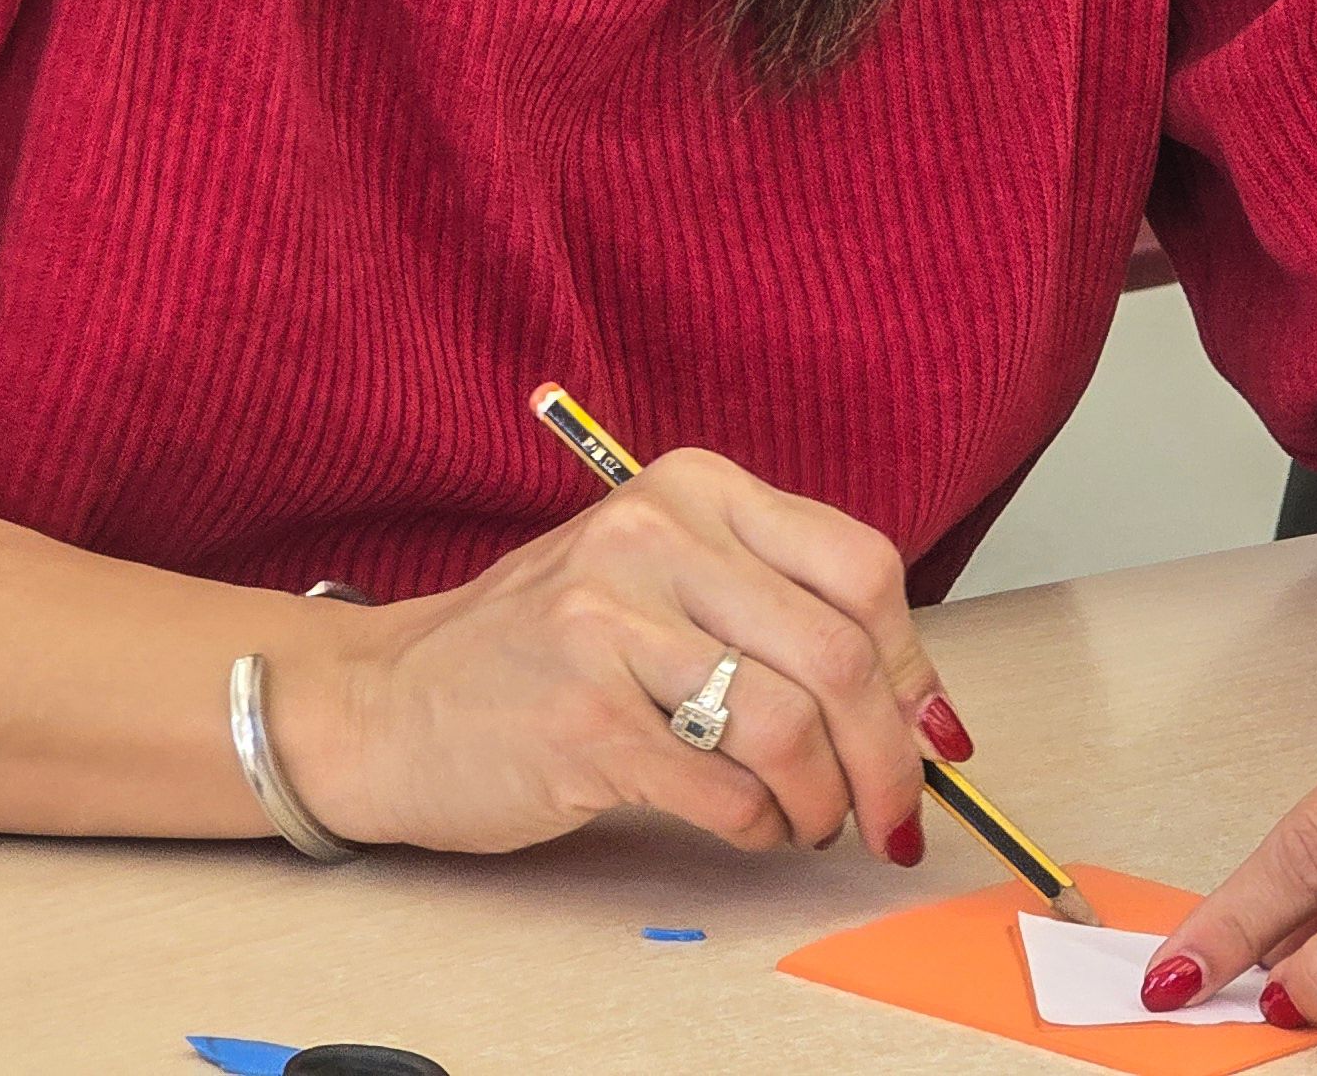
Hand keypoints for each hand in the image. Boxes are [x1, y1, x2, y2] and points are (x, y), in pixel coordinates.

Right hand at [273, 447, 965, 865]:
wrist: (388, 702)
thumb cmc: (543, 647)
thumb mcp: (662, 579)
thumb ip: (775, 610)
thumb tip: (916, 706)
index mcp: (693, 488)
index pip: (860, 567)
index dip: (913, 665)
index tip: (928, 731)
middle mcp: (654, 537)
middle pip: (840, 653)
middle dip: (890, 757)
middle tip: (894, 812)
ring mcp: (612, 625)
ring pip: (792, 728)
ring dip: (825, 802)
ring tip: (807, 821)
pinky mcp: (583, 719)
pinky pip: (726, 792)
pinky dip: (758, 828)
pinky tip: (743, 826)